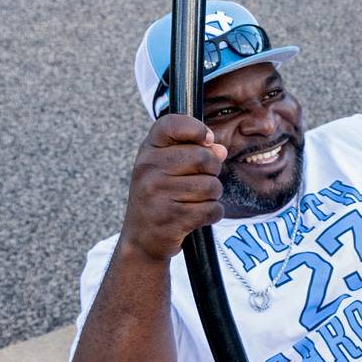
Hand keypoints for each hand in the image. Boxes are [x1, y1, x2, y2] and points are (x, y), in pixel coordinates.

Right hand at [121, 114, 227, 263]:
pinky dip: (212, 214)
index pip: (172, 124)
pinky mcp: (170, 218)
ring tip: (195, 200)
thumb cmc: (161, 195)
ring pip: (211, 186)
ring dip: (212, 196)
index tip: (207, 139)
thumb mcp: (168, 167)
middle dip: (213, 171)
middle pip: (204, 158)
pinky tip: (196, 216)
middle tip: (202, 180)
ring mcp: (157, 194)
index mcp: (148, 150)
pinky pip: (211, 210)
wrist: (142, 237)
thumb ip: (194, 152)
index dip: (195, 128)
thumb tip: (220, 150)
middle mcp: (148, 168)